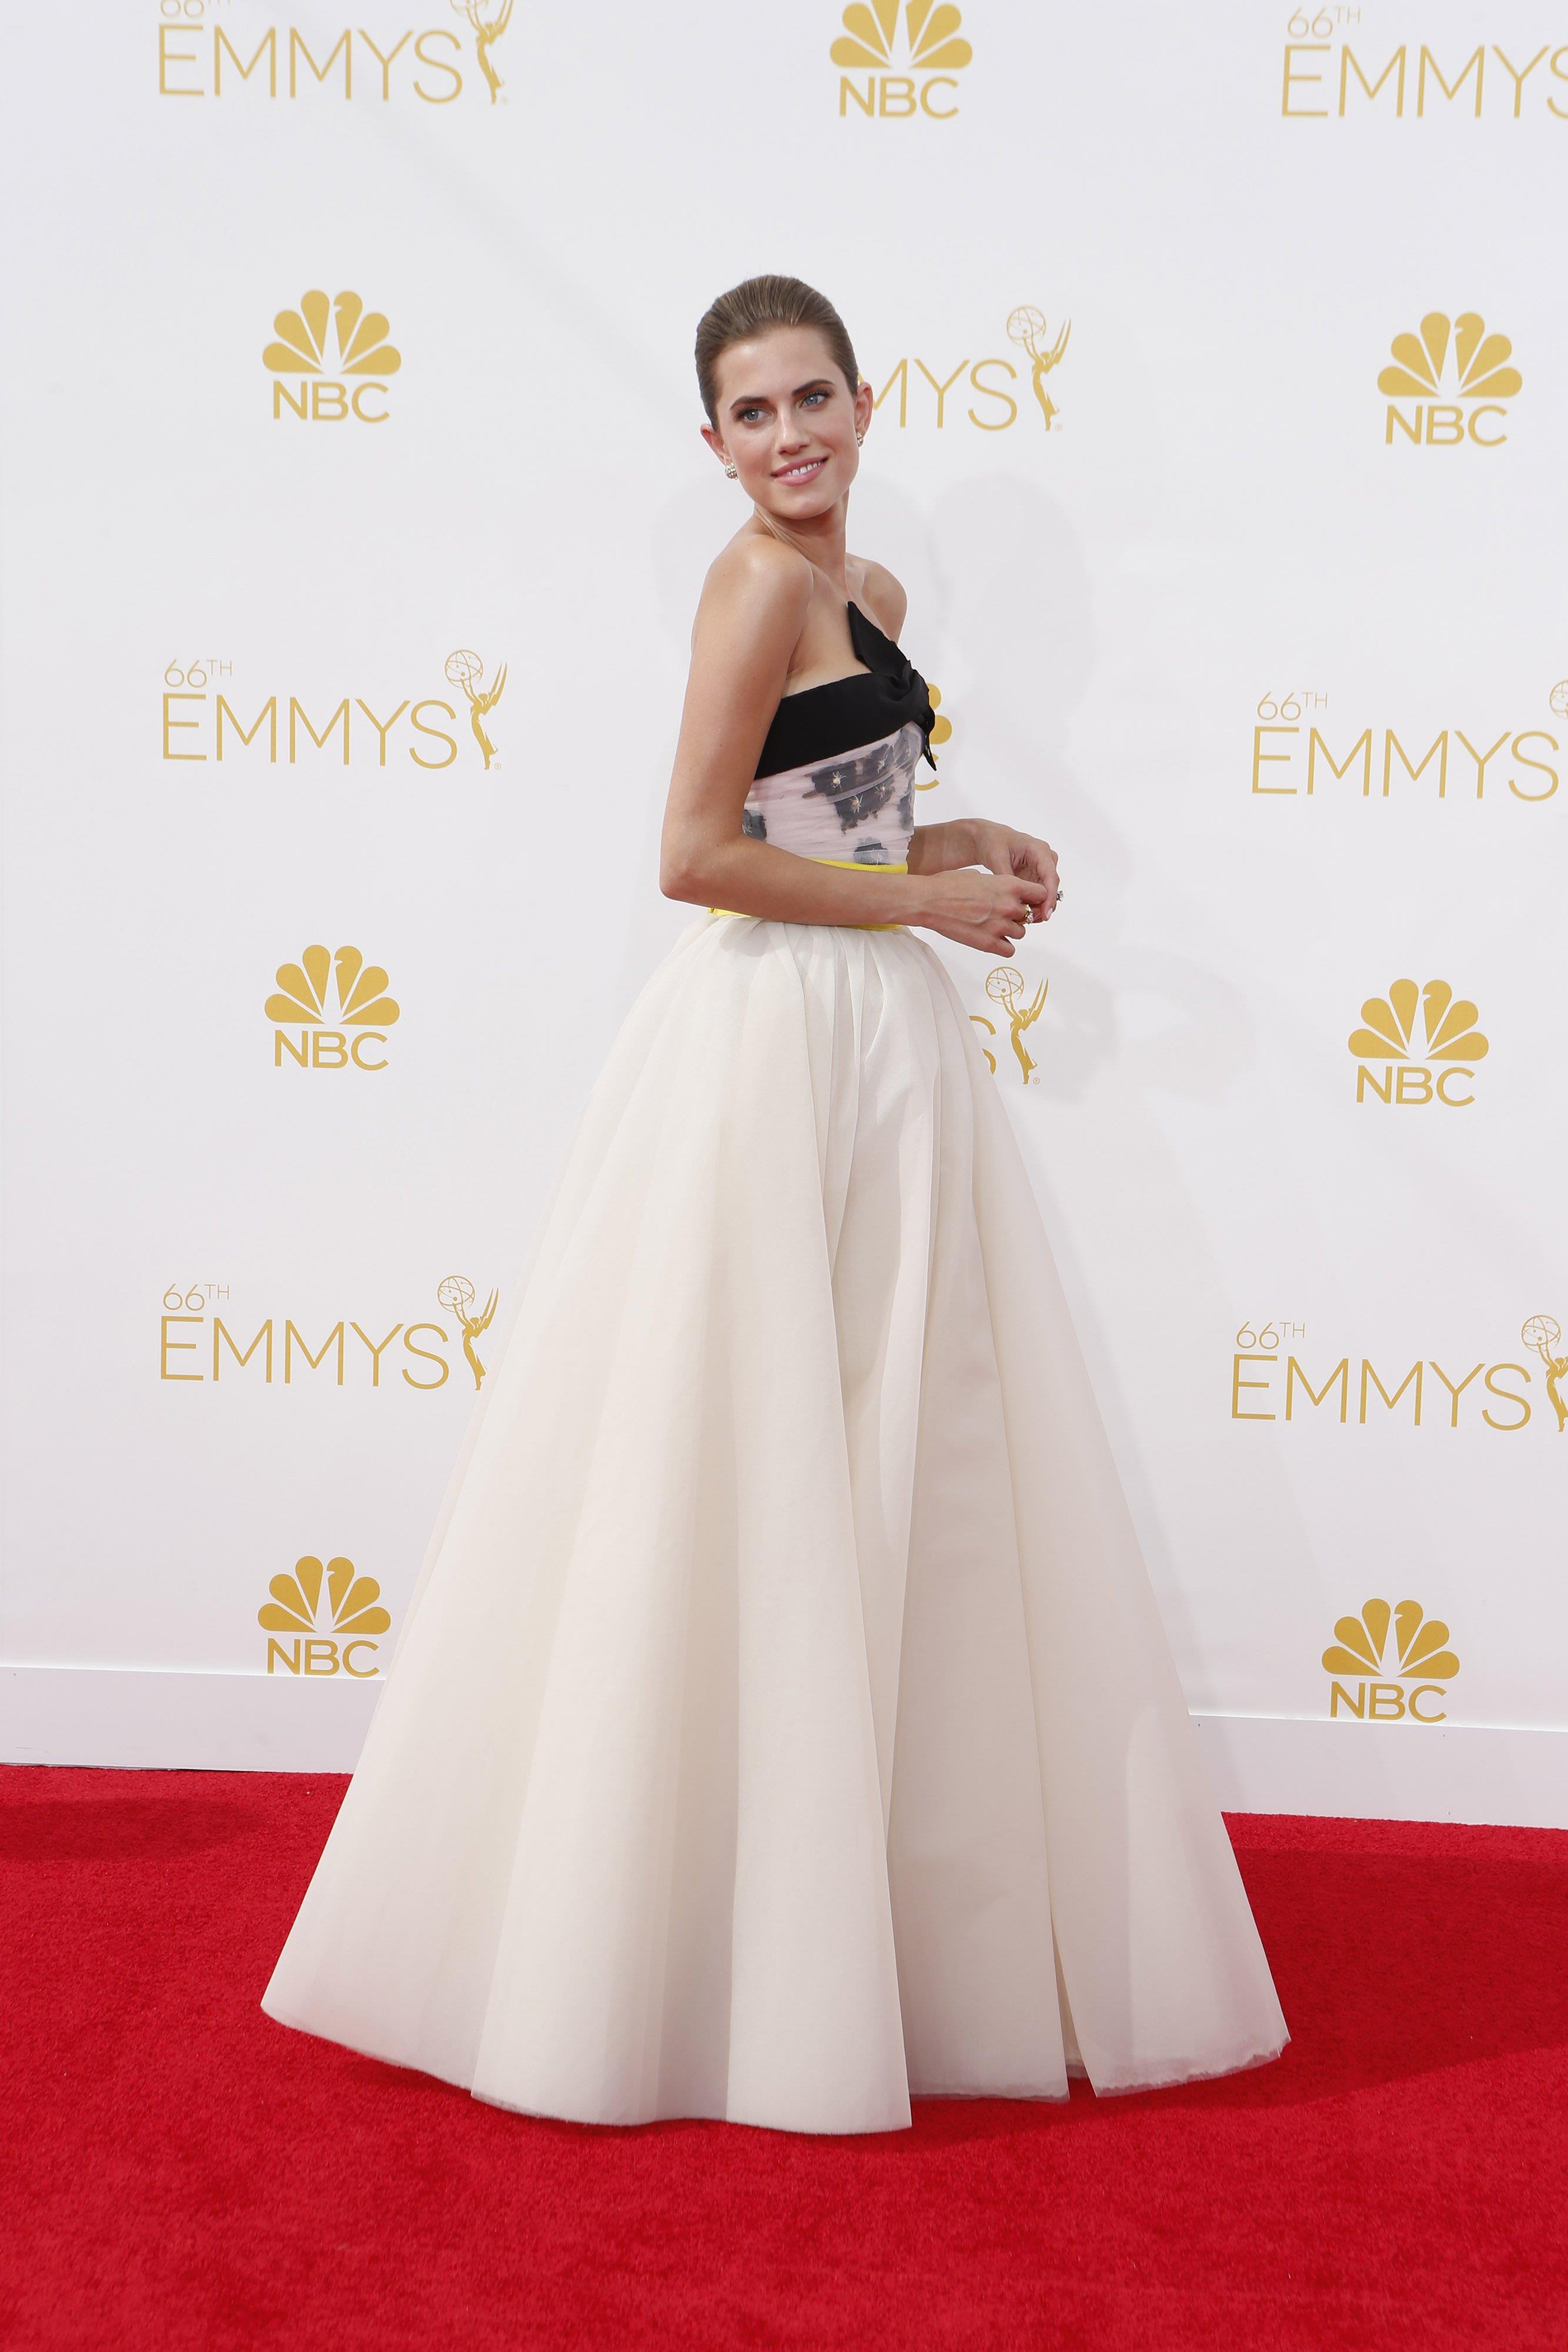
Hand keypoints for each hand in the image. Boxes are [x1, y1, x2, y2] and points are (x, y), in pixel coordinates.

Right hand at [916, 868, 1051, 955]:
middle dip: (1018, 914)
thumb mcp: (981, 876)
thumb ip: (1000, 886)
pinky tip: (992, 939)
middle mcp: (1009, 906)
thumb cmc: (949, 885)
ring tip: (992, 925)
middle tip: (1000, 913)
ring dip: (1010, 930)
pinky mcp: (989, 944)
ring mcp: (1000, 926)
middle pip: (1029, 915)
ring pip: (1021, 933)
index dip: (1034, 898)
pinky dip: (1003, 946)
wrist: (929, 901)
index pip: (1040, 894)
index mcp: (1010, 885)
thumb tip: (1006, 892)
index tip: (1028, 900)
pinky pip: (1009, 950)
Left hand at [968, 820, 1060, 917]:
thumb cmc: (993, 842)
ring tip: (1023, 920)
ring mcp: (1043, 869)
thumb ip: (1007, 876)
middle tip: (1029, 921)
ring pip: (1046, 894)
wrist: (990, 839)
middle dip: (1043, 906)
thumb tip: (1014, 897)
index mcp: (1039, 850)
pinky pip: (1039, 895)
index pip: (1050, 875)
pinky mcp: (1037, 878)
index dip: (1049, 896)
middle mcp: (1046, 859)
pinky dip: (1032, 905)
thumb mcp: (996, 857)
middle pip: (1051, 887)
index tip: (1046, 914)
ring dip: (1037, 907)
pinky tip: (1022, 915)